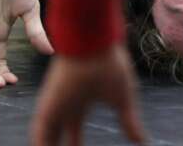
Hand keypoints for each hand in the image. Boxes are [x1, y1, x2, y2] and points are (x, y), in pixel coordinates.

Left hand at [31, 45, 145, 145]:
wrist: (95, 45)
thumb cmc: (110, 67)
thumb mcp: (123, 100)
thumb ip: (129, 122)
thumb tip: (143, 142)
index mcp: (79, 105)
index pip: (73, 135)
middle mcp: (63, 108)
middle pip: (57, 140)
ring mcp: (53, 109)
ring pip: (46, 140)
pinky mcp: (46, 109)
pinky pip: (39, 138)